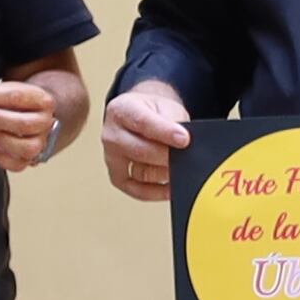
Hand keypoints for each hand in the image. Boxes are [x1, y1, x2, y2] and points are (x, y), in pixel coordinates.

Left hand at [0, 79, 58, 173]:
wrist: (33, 115)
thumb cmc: (20, 103)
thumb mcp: (10, 90)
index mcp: (42, 101)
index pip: (18, 97)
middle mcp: (44, 123)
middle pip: (23, 124)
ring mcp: (40, 142)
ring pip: (25, 148)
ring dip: (1, 139)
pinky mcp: (31, 159)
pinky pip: (17, 164)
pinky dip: (0, 157)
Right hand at [100, 79, 191, 200]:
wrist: (142, 115)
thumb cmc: (153, 112)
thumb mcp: (165, 107)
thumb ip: (173, 123)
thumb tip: (184, 144)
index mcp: (122, 110)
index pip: (143, 122)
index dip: (165, 132)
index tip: (184, 140)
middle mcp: (112, 134)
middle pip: (140, 151)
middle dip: (167, 157)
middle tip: (187, 159)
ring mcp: (112, 157)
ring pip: (140, 172)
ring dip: (164, 174)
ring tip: (181, 169)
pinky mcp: (116, 175)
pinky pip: (135, 189)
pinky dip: (155, 192)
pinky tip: (169, 188)